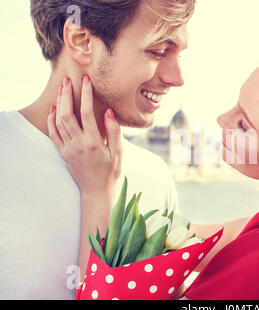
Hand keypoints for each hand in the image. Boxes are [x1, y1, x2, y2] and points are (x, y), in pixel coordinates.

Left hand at [47, 75, 122, 198]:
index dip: (86, 94)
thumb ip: (114, 132)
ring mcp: (68, 148)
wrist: (96, 191)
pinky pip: (53, 133)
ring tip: (61, 90)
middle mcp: (78, 144)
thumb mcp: (118, 152)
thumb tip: (109, 112)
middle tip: (67, 80)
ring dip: (59, 104)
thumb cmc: (110, 172)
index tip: (86, 81)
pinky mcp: (63, 152)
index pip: (88, 112)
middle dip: (66, 95)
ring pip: (59, 121)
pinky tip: (54, 109)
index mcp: (94, 142)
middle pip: (68, 114)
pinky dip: (51, 119)